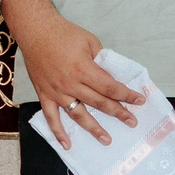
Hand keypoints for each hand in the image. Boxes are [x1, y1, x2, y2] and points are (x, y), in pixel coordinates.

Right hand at [10, 0, 142, 144]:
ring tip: (107, 140)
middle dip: (118, 113)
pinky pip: (51, 117)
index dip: (127, 95)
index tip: (139, 101)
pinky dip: (58, 132)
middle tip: (131, 122)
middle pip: (99, 103)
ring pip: (78, 115)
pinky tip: (67, 144)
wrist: (35, 31)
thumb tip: (111, 76)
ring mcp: (57, 92)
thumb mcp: (90, 42)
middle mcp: (71, 84)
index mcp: (84, 69)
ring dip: (94, 129)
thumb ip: (101, 61)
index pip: (110, 87)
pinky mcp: (45, 95)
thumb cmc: (64, 33)